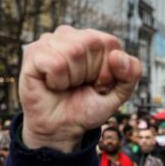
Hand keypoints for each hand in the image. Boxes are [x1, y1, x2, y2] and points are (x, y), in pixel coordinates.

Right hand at [19, 26, 141, 151]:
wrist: (62, 129)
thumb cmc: (86, 108)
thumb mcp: (118, 94)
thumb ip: (131, 74)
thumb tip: (118, 55)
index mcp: (93, 40)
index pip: (110, 43)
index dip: (107, 70)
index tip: (98, 84)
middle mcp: (70, 35)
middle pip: (91, 44)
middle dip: (90, 73)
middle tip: (80, 86)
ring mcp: (50, 42)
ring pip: (73, 51)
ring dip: (73, 78)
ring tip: (66, 85)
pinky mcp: (33, 54)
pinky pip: (54, 63)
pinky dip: (57, 81)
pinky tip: (52, 84)